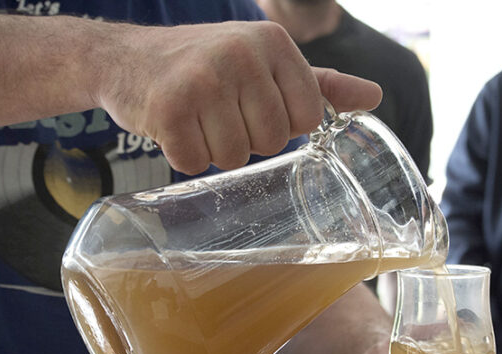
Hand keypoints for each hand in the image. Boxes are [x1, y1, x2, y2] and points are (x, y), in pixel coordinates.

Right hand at [97, 20, 382, 173]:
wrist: (127, 58)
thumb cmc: (206, 65)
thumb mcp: (267, 64)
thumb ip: (322, 84)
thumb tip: (374, 96)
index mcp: (273, 42)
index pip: (308, 119)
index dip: (281, 124)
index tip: (254, 105)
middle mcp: (241, 53)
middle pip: (273, 141)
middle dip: (247, 139)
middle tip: (219, 112)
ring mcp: (203, 79)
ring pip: (236, 157)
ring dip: (215, 149)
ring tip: (198, 118)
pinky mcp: (169, 108)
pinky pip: (197, 164)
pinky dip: (185, 155)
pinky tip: (176, 127)